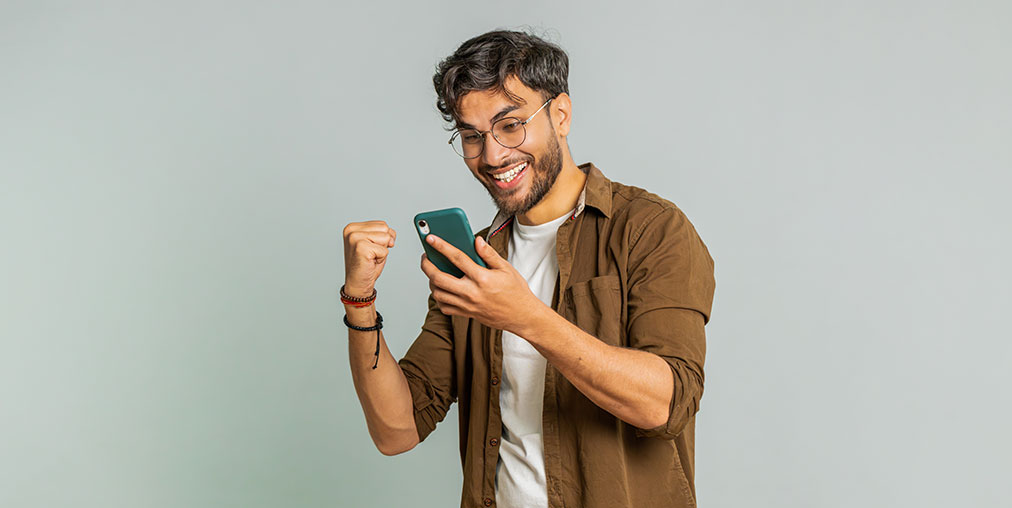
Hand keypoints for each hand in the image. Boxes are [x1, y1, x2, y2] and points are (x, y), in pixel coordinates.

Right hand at [343, 220, 396, 295]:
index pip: (382, 224)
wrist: (358, 283)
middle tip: (372, 254)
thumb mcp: (375, 243)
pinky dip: (381, 258)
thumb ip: (382, 233)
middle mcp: (351, 230)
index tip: (371, 249)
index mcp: (353, 227)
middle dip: (383, 243)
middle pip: (384, 228)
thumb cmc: (366, 265)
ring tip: (371, 257)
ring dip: (382, 250)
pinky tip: (370, 262)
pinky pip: (384, 250)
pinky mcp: (361, 247)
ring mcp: (355, 238)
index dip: (383, 238)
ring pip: (386, 237)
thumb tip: (391, 236)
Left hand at [420, 234, 542, 332]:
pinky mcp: (467, 314)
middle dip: (427, 266)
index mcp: (482, 278)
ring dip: (431, 282)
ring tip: (433, 271)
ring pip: (438, 294)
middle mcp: (472, 293)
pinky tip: (442, 288)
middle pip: (440, 278)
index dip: (441, 246)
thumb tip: (476, 240)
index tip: (430, 238)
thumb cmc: (516, 291)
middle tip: (426, 257)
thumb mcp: (506, 268)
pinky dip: (439, 297)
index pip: (457, 258)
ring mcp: (468, 305)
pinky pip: (445, 307)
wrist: (522, 316)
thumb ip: (489, 254)